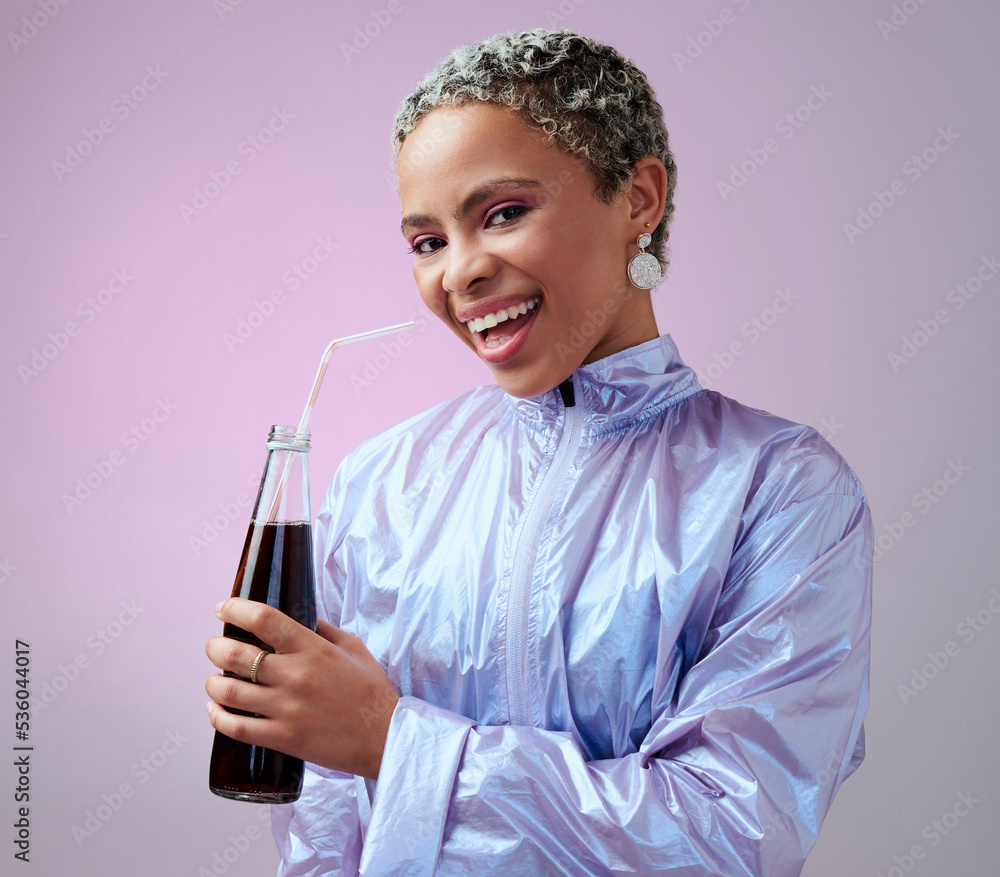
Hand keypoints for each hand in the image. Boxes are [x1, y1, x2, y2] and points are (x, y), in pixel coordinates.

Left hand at [205, 598, 398, 780]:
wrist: (385, 736)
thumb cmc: (371, 689)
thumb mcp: (353, 647)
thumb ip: (324, 630)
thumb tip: (300, 618)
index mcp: (312, 648)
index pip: (263, 619)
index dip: (235, 608)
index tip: (223, 608)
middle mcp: (294, 675)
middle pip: (235, 655)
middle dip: (215, 647)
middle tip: (215, 646)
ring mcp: (286, 708)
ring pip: (228, 692)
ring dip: (213, 682)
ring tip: (215, 679)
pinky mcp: (282, 738)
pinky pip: (236, 728)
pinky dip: (218, 717)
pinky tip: (215, 709)